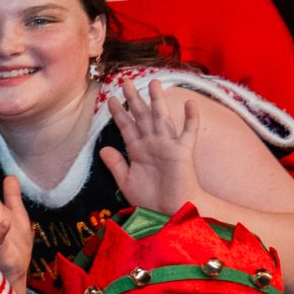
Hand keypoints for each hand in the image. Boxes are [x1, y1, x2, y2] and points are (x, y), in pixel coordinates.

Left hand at [103, 79, 203, 214]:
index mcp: (137, 150)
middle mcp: (152, 144)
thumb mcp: (126, 181)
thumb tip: (103, 148)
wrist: (169, 212)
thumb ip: (115, 164)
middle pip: (141, 116)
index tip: (110, 98)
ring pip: (161, 118)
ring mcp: (168, 146)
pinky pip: (188, 132)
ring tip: (153, 82)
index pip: (126, 126)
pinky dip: (190, 118)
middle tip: (125, 81)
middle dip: (134, 99)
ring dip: (158, 101)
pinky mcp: (183, 152)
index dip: (118, 112)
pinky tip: (190, 103)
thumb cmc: (150, 198)